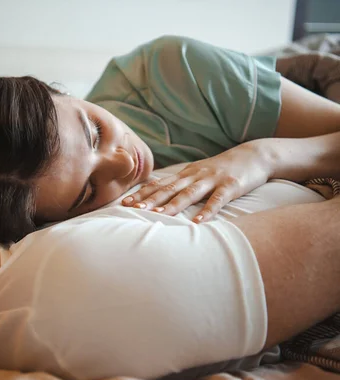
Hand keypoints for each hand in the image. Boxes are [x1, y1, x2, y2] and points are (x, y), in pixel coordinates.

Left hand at [121, 141, 272, 221]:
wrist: (255, 155)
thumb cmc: (224, 168)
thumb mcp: (200, 173)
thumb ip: (182, 183)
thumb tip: (159, 195)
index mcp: (186, 173)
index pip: (160, 184)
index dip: (143, 194)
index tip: (125, 203)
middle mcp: (195, 175)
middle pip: (169, 188)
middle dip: (150, 199)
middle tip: (133, 210)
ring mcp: (213, 180)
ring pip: (189, 194)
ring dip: (172, 205)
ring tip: (157, 215)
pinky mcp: (231, 186)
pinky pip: (217, 200)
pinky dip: (207, 212)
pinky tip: (197, 223)